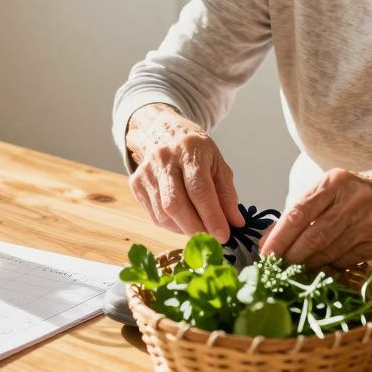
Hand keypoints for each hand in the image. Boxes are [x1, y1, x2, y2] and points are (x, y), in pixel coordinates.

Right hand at [125, 104, 244, 242]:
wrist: (161, 131)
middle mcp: (164, 160)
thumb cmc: (194, 150)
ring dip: (184, 229)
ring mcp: (146, 172)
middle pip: (175, 204)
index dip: (211, 216)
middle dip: (195, 229)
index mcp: (189, 150)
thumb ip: (227, 193)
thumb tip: (235, 223)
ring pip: (162, 214)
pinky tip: (183, 222)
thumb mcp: (217, 163)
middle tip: (212, 241)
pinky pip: (154, 216)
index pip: (199, 189)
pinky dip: (171, 226)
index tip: (224, 236)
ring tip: (200, 230)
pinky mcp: (136, 184)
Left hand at [259, 168, 371, 268]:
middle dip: (291, 255)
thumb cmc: (351, 194)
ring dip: (307, 264)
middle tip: (276, 267)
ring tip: (293, 268)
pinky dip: (328, 266)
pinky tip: (319, 266)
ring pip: (328, 252)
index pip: (299, 212)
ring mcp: (369, 222)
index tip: (265, 254)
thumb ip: (296, 212)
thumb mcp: (325, 191)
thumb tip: (266, 241)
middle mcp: (353, 200)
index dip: (279, 237)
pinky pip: (344, 261)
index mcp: (334, 182)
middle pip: (313, 236)